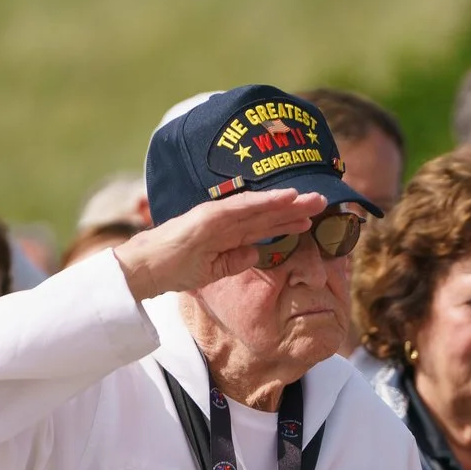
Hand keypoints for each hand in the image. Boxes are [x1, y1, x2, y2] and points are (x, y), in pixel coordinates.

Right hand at [113, 188, 324, 300]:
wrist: (147, 270)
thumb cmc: (176, 269)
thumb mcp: (214, 271)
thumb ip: (235, 262)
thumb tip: (256, 255)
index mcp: (227, 233)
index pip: (263, 226)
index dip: (287, 222)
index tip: (310, 221)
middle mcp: (225, 220)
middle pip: (266, 213)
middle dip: (295, 208)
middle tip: (323, 201)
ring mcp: (217, 216)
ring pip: (260, 207)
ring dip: (287, 202)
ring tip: (312, 198)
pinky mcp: (209, 216)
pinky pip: (242, 208)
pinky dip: (265, 201)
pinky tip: (285, 198)